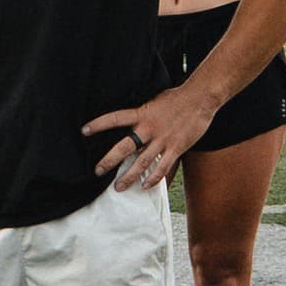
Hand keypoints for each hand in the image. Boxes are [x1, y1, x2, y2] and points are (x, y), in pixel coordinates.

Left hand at [87, 82, 213, 195]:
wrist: (200, 98)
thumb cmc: (177, 98)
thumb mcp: (154, 101)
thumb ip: (142, 113)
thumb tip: (130, 118)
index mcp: (142, 114)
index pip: (115, 119)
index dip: (99, 124)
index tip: (84, 131)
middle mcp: (149, 128)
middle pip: (124, 147)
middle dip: (109, 161)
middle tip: (98, 171)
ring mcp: (163, 140)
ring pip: (142, 162)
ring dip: (129, 176)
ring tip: (119, 187)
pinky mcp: (176, 148)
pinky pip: (162, 167)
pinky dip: (153, 179)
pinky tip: (145, 186)